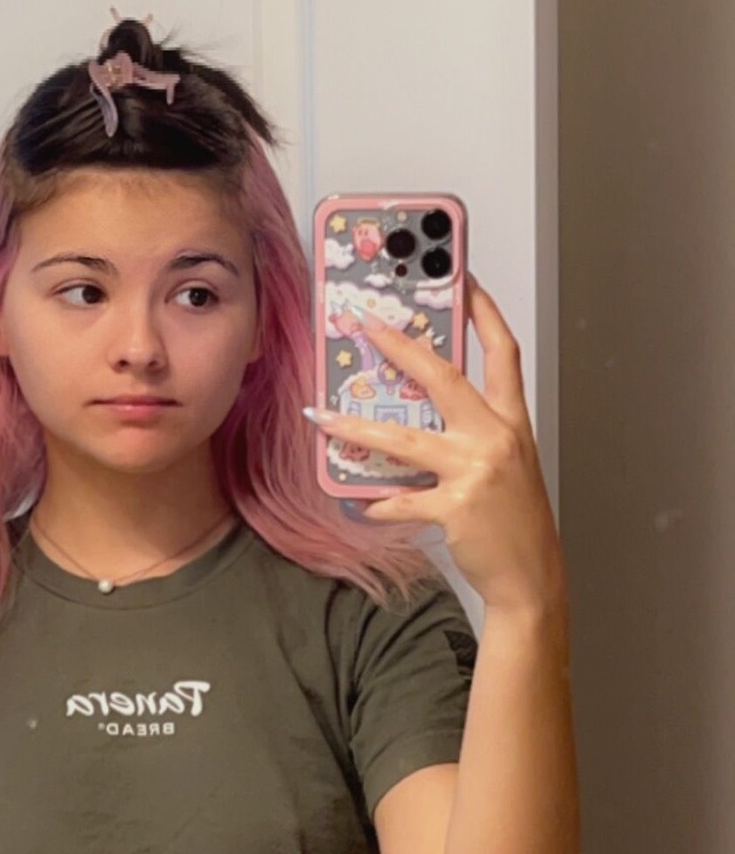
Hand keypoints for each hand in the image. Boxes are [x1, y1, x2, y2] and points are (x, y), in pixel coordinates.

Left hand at [306, 273, 566, 612]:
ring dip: (357, 425)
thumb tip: (414, 411)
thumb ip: (470, 432)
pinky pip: (403, 500)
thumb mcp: (504, 463)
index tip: (461, 278)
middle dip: (400, 346)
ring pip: (405, 439)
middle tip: (365, 324)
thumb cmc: (514, 519)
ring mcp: (476, 471)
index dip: (483, 311)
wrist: (531, 575)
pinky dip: (379, 503)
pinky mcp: (457, 507)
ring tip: (322, 414)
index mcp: (511, 420)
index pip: (502, 351)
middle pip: (444, 376)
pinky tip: (362, 503)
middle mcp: (496, 437)